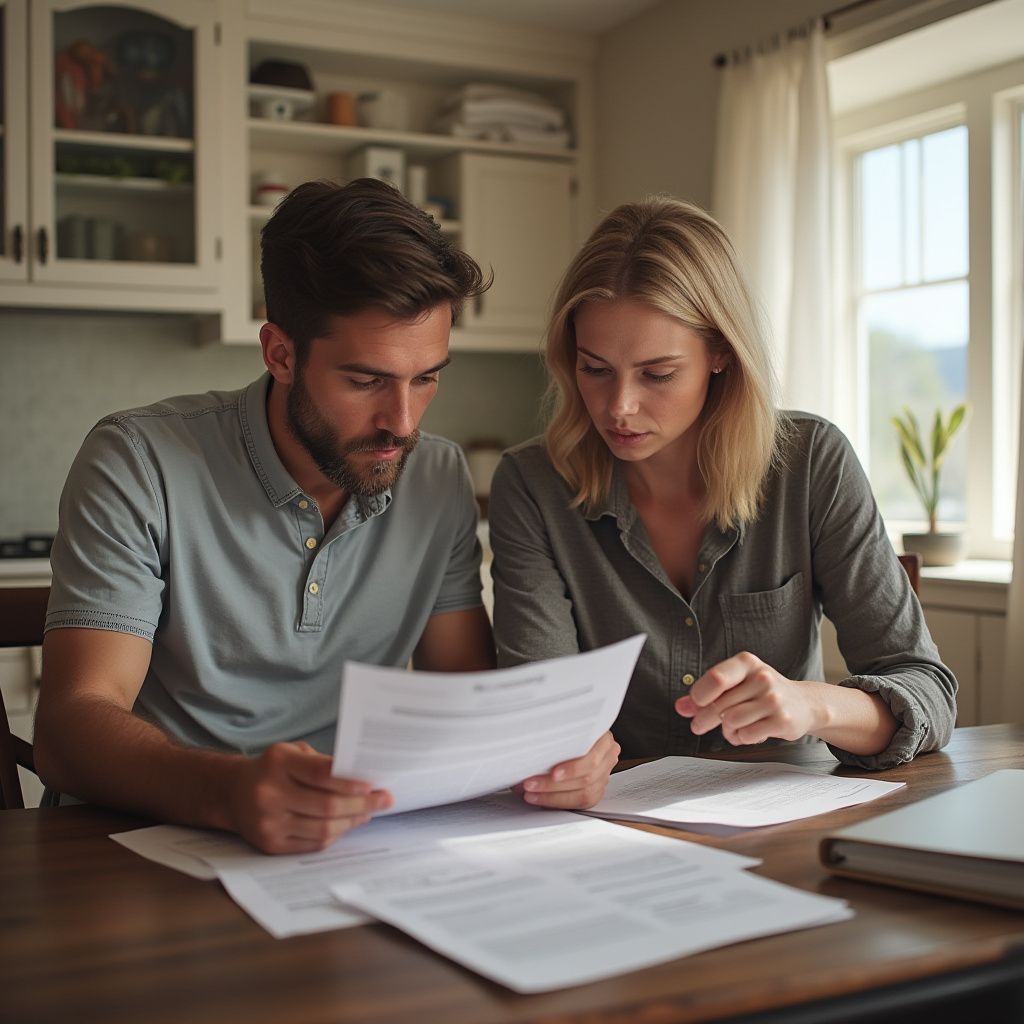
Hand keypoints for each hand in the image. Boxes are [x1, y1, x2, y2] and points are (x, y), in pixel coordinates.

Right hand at [227, 741, 392, 853]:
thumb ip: (323, 763)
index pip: (322, 775)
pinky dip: (335, 834)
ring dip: (352, 821)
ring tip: (368, 812)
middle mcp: (270, 793)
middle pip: (327, 806)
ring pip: (323, 828)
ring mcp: (269, 822)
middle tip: (384, 799)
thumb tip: (362, 779)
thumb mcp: (293, 753)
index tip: (373, 784)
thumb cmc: (272, 769)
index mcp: (278, 763)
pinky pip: (313, 843)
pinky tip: (347, 824)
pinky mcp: (271, 844)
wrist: (232, 793)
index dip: (350, 782)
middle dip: (362, 804)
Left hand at [517, 731, 619, 809]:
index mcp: (603, 738)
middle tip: (530, 784)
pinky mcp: (597, 789)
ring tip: (531, 793)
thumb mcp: (564, 725)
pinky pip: (581, 802)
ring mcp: (604, 774)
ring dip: (553, 796)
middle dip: (553, 785)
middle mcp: (607, 756)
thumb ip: (556, 735)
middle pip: (586, 778)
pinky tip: (542, 798)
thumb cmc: (566, 728)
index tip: (553, 773)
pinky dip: (559, 802)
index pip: (592, 758)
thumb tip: (530, 745)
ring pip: (584, 794)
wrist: (576, 734)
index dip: (573, 768)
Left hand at [674, 652, 821, 745]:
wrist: (804, 703)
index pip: (716, 679)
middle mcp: (762, 677)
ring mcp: (774, 699)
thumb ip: (706, 693)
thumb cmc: (762, 692)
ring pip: (731, 721)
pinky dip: (741, 738)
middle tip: (699, 725)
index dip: (699, 696)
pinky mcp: (782, 721)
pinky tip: (749, 732)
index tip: (695, 704)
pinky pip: (746, 735)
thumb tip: (681, 707)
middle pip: (719, 705)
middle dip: (705, 719)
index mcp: (747, 662)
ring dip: (726, 730)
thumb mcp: (736, 684)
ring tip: (732, 727)